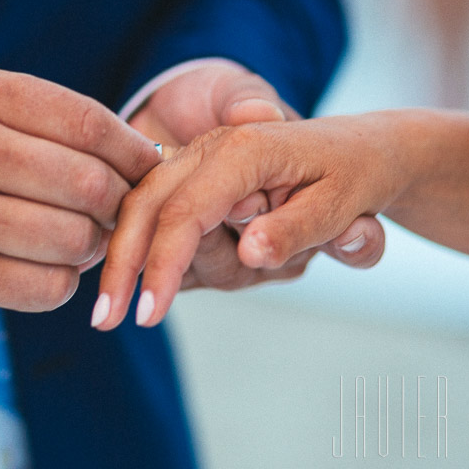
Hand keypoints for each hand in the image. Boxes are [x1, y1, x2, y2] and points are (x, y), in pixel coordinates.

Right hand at [0, 67, 160, 317]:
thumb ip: (51, 119)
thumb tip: (143, 157)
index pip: (88, 122)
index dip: (132, 150)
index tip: (147, 166)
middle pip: (89, 184)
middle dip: (119, 203)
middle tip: (116, 210)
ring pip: (74, 239)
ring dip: (93, 245)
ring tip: (79, 238)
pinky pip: (47, 288)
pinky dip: (63, 282)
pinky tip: (47, 267)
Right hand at [94, 117, 390, 329]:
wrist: (362, 146)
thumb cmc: (356, 172)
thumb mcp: (344, 205)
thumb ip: (297, 229)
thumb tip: (250, 251)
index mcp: (246, 151)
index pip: (186, 213)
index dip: (163, 266)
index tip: (147, 314)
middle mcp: (212, 148)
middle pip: (145, 207)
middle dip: (123, 263)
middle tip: (106, 321)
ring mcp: (199, 161)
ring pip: (147, 211)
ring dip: (167, 262)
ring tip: (260, 262)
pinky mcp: (195, 177)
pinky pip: (159, 211)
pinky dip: (152, 246)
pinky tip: (165, 277)